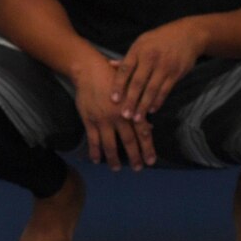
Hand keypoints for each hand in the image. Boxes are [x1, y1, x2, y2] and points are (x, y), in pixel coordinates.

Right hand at [71, 52, 153, 169]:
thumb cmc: (113, 78)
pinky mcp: (89, 120)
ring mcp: (103, 120)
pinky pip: (93, 139)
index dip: (147, 148)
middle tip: (138, 168)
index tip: (151, 161)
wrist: (90, 71)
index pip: (142, 132)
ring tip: (116, 169)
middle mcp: (119, 117)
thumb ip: (140, 109)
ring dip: (114, 158)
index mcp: (131, 109)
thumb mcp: (131, 90)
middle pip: (128, 141)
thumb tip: (149, 127)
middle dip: (134, 156)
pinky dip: (95, 151)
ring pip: (109, 144)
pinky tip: (97, 160)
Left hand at [111, 18, 207, 124]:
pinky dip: (158, 101)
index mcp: (138, 50)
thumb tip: (110, 65)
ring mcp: (164, 66)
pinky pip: (165, 90)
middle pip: (138, 82)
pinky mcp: (176, 72)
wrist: (188, 34)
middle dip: (131, 100)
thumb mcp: (141, 42)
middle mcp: (150, 58)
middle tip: (124, 115)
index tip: (113, 100)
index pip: (125, 70)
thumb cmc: (159, 39)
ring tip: (137, 118)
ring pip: (152, 89)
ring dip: (144, 105)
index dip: (118, 85)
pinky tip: (152, 110)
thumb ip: (128, 57)